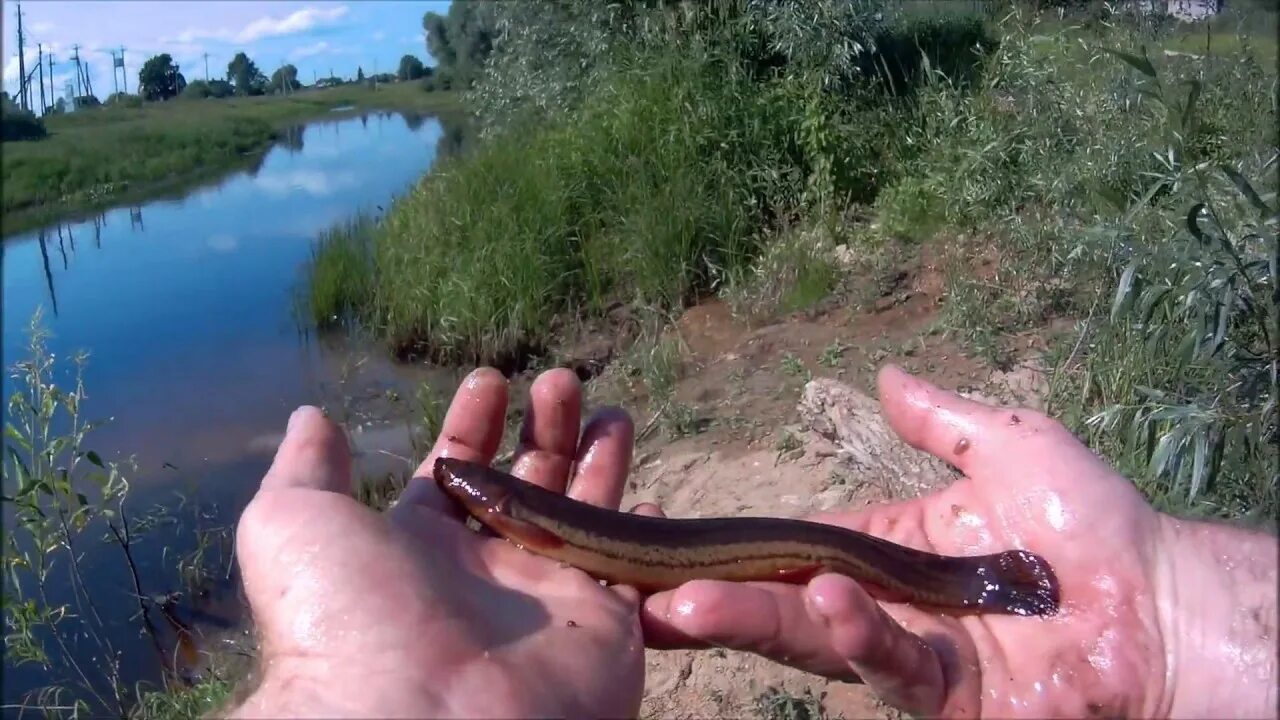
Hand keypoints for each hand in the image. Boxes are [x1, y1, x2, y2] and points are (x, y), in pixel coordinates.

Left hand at [227, 368, 645, 718]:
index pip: (455, 470)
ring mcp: (547, 599)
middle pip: (527, 481)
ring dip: (598, 460)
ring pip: (584, 515)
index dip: (471, 422)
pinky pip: (631, 576)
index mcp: (420, 546)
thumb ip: (306, 468)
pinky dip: (643, 540)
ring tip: (612, 408)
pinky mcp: (605, 629)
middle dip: (545, 426)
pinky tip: (648, 501)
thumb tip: (310, 417)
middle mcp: (487, 570)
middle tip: (563, 380)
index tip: (491, 379)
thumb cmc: (347, 618)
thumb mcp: (293, 524)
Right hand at [640, 365, 1277, 717]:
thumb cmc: (1093, 522)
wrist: (1166, 598)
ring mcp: (913, 655)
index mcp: (891, 549)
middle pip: (785, 598)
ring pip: (816, 639)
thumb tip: (882, 373)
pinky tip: (827, 600)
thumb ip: (940, 417)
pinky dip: (855, 633)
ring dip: (755, 621)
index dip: (734, 548)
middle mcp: (888, 604)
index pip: (795, 546)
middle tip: (644, 594)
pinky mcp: (947, 698)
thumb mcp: (1009, 444)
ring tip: (690, 606)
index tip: (665, 548)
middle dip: (714, 598)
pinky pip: (889, 666)